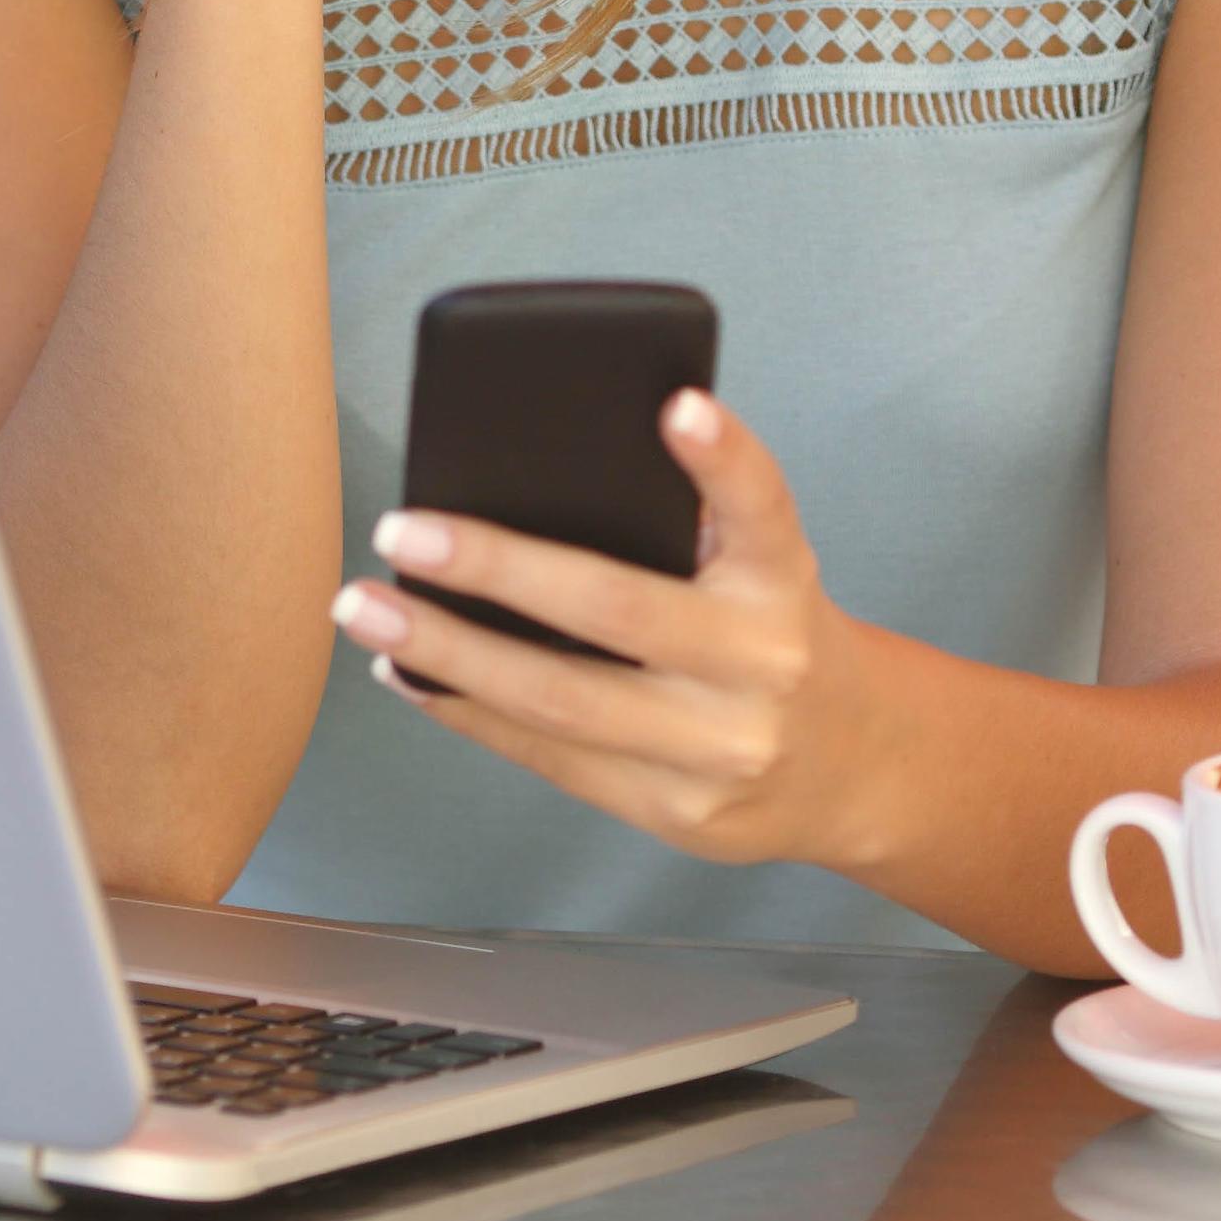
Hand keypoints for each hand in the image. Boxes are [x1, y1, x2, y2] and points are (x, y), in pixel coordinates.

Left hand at [325, 390, 878, 870]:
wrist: (853, 766)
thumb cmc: (775, 634)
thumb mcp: (761, 563)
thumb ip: (690, 518)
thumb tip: (535, 465)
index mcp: (782, 581)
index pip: (760, 505)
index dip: (721, 456)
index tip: (678, 407)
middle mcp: (760, 666)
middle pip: (616, 611)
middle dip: (494, 570)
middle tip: (401, 530)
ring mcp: (717, 751)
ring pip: (560, 702)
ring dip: (447, 655)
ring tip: (366, 609)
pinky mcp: (675, 814)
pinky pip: (552, 758)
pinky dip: (469, 713)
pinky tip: (410, 671)